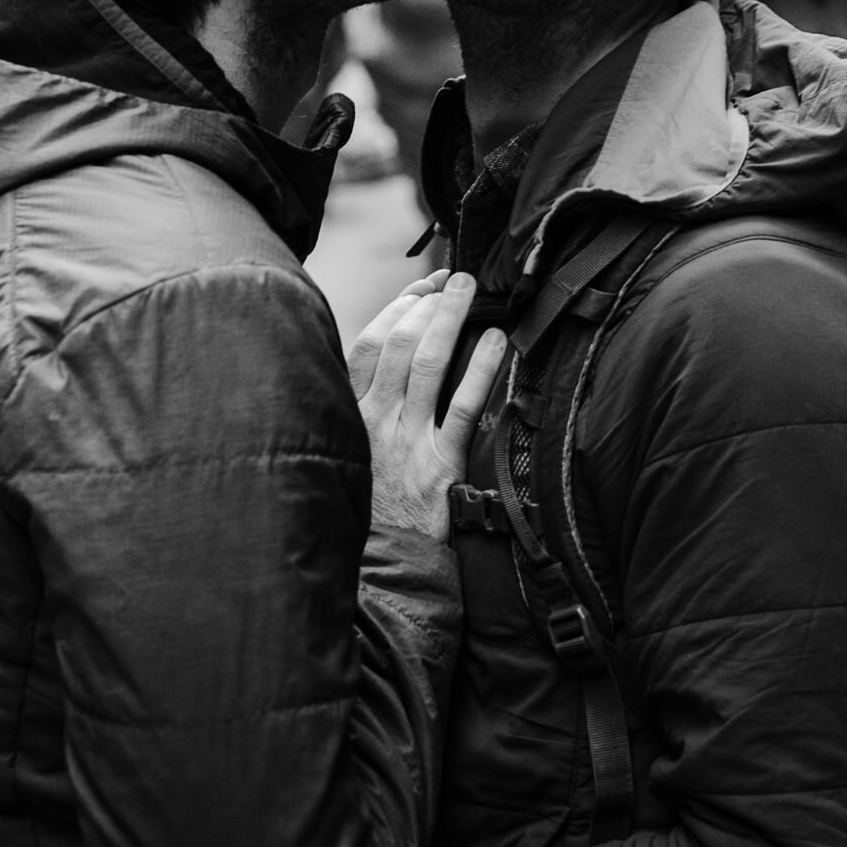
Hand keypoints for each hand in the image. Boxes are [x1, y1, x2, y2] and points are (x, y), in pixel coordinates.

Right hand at [352, 272, 506, 537]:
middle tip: (453, 279)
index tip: (421, 288)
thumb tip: (390, 358)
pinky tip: (496, 343)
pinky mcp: (438, 465)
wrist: (382, 567)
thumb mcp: (350, 451)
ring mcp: (407, 441)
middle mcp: (375, 420)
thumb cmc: (370, 505)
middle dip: (427, 303)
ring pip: (427, 365)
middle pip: (399, 344)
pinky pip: (462, 407)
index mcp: (350, 414)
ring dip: (450, 319)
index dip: (396, 309)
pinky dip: (480, 369)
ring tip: (470, 291)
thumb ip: (364, 407)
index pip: (367, 344)